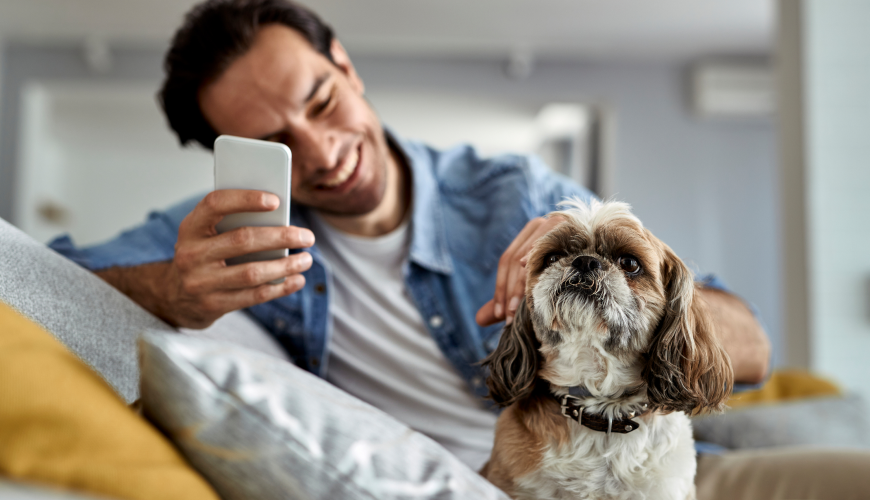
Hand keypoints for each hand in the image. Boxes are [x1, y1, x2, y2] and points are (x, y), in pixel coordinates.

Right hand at [159, 189, 313, 327]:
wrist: (176, 297)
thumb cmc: (203, 256)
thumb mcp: (206, 235)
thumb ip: (233, 223)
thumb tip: (280, 218)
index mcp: (190, 227)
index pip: (216, 204)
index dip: (246, 199)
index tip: (276, 201)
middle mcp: (191, 254)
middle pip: (243, 240)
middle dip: (281, 237)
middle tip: (307, 237)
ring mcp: (200, 282)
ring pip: (252, 272)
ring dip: (286, 266)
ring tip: (306, 260)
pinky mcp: (212, 305)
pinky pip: (253, 296)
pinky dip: (280, 288)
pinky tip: (297, 280)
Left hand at [476, 215, 565, 326]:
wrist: (603, 252)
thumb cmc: (567, 271)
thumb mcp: (532, 285)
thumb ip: (507, 299)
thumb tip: (478, 319)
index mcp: (529, 233)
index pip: (506, 261)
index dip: (500, 288)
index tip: (500, 314)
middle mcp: (541, 223)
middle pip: (515, 258)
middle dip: (510, 290)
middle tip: (509, 317)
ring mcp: (558, 221)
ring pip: (532, 255)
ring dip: (524, 283)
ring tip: (520, 307)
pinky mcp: (574, 225)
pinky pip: (554, 245)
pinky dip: (543, 260)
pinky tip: (537, 275)